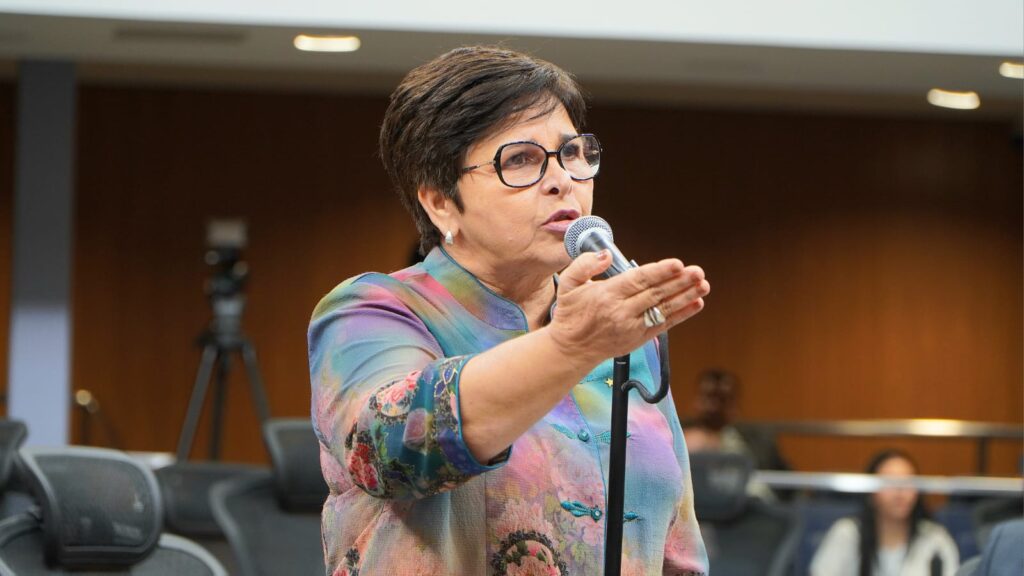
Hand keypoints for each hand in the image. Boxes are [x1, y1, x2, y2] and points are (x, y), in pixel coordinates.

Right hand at [547, 250, 709, 368]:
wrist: (570, 349)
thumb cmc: (570, 315)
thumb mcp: (568, 284)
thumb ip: (584, 265)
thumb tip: (605, 255)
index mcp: (606, 295)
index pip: (638, 281)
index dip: (660, 272)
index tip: (677, 264)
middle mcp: (621, 312)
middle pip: (655, 294)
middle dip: (679, 282)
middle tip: (697, 272)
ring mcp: (632, 327)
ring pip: (663, 309)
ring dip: (685, 296)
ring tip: (703, 285)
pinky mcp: (639, 338)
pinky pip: (664, 325)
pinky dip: (682, 314)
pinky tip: (696, 303)